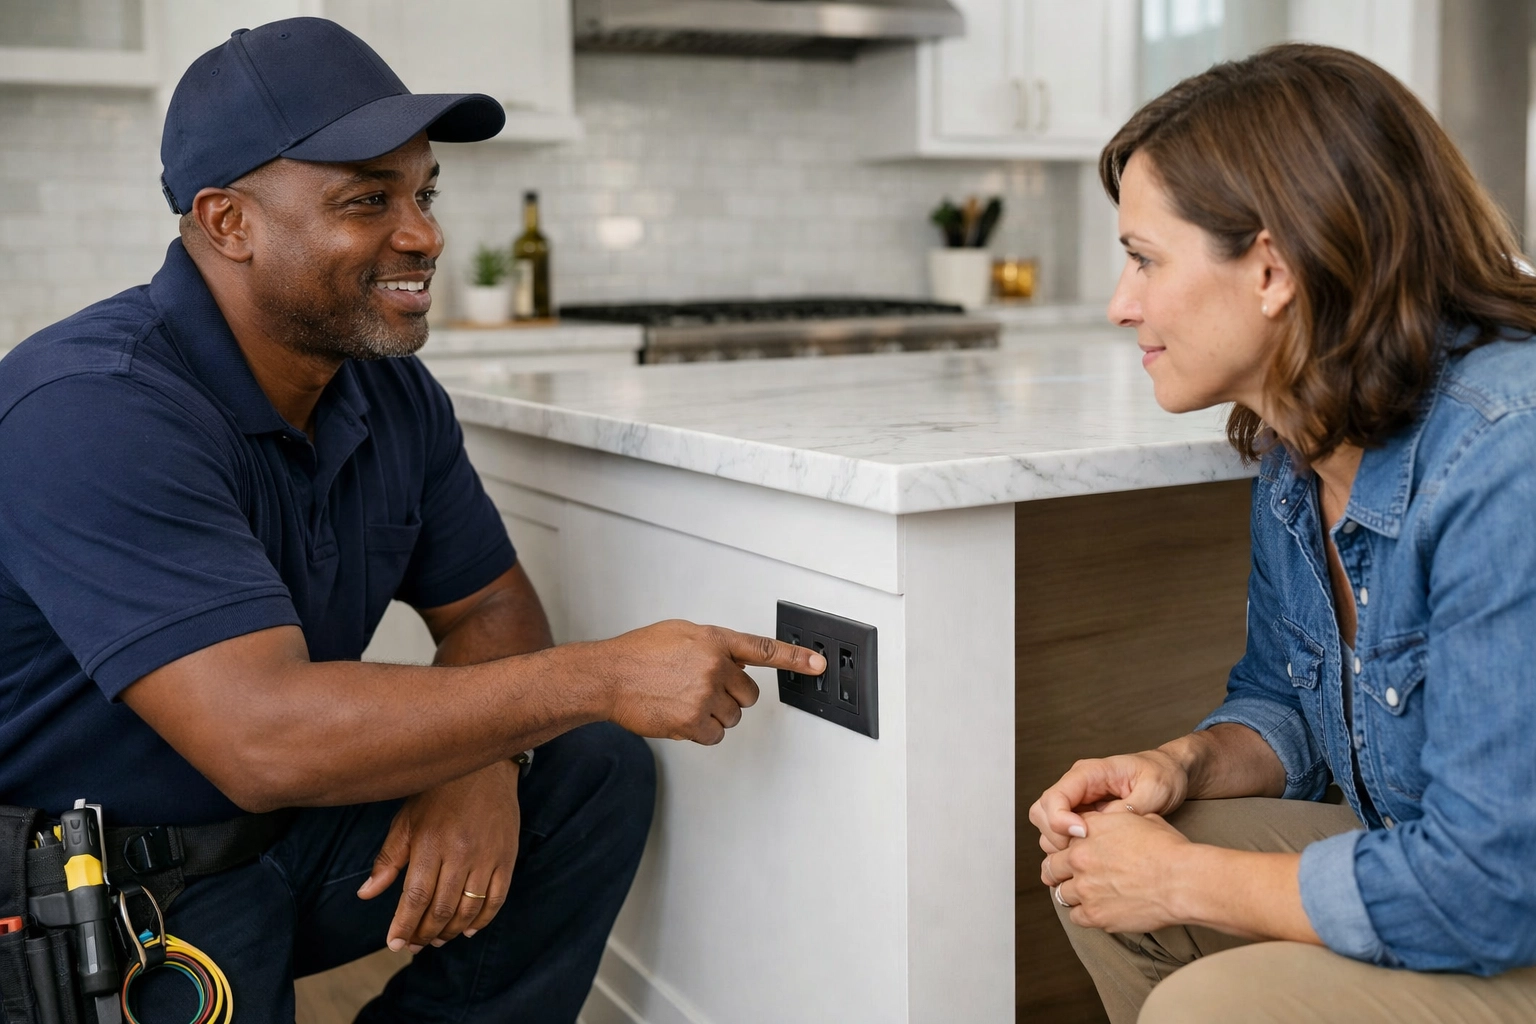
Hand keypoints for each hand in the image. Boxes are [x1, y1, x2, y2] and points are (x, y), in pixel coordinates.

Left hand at [357, 760, 521, 952]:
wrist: (485, 767)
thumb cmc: (438, 793)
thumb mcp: (406, 820)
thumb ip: (388, 859)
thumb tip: (366, 894)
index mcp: (430, 843)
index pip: (415, 897)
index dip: (404, 925)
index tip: (395, 944)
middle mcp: (460, 853)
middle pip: (441, 909)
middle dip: (424, 934)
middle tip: (413, 946)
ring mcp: (486, 857)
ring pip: (468, 909)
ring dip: (451, 932)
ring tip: (437, 940)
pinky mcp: (506, 857)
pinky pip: (497, 899)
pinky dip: (483, 920)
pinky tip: (469, 929)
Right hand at [591, 620, 825, 744]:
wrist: (609, 675)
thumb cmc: (640, 653)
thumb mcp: (681, 633)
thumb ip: (713, 645)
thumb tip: (734, 662)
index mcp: (714, 640)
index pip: (763, 649)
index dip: (795, 658)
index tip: (818, 664)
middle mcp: (714, 665)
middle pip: (748, 695)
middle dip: (730, 696)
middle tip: (701, 689)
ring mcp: (704, 693)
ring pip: (732, 717)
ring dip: (713, 714)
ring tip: (683, 699)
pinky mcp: (693, 720)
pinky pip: (715, 735)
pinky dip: (701, 731)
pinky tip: (680, 716)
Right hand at [1028, 750, 1189, 852]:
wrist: (1170, 773)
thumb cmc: (1162, 775)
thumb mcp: (1154, 789)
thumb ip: (1129, 808)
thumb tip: (1108, 828)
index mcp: (1089, 773)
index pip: (1055, 796)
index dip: (1060, 819)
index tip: (1082, 834)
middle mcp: (1076, 786)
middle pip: (1041, 811)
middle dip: (1055, 835)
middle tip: (1082, 848)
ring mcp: (1077, 802)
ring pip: (1046, 826)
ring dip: (1060, 845)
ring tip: (1089, 854)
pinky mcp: (1082, 817)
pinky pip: (1062, 835)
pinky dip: (1069, 849)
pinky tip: (1092, 856)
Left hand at [1042, 809, 1193, 933]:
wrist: (1182, 880)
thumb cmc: (1169, 849)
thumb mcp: (1140, 819)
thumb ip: (1115, 820)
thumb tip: (1113, 819)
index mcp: (1089, 831)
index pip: (1062, 837)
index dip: (1068, 846)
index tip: (1073, 853)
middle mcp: (1080, 858)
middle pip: (1053, 866)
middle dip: (1059, 870)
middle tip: (1067, 876)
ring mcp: (1085, 888)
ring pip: (1061, 893)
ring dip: (1072, 893)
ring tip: (1087, 895)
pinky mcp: (1094, 914)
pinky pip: (1075, 917)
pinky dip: (1083, 914)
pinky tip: (1096, 910)